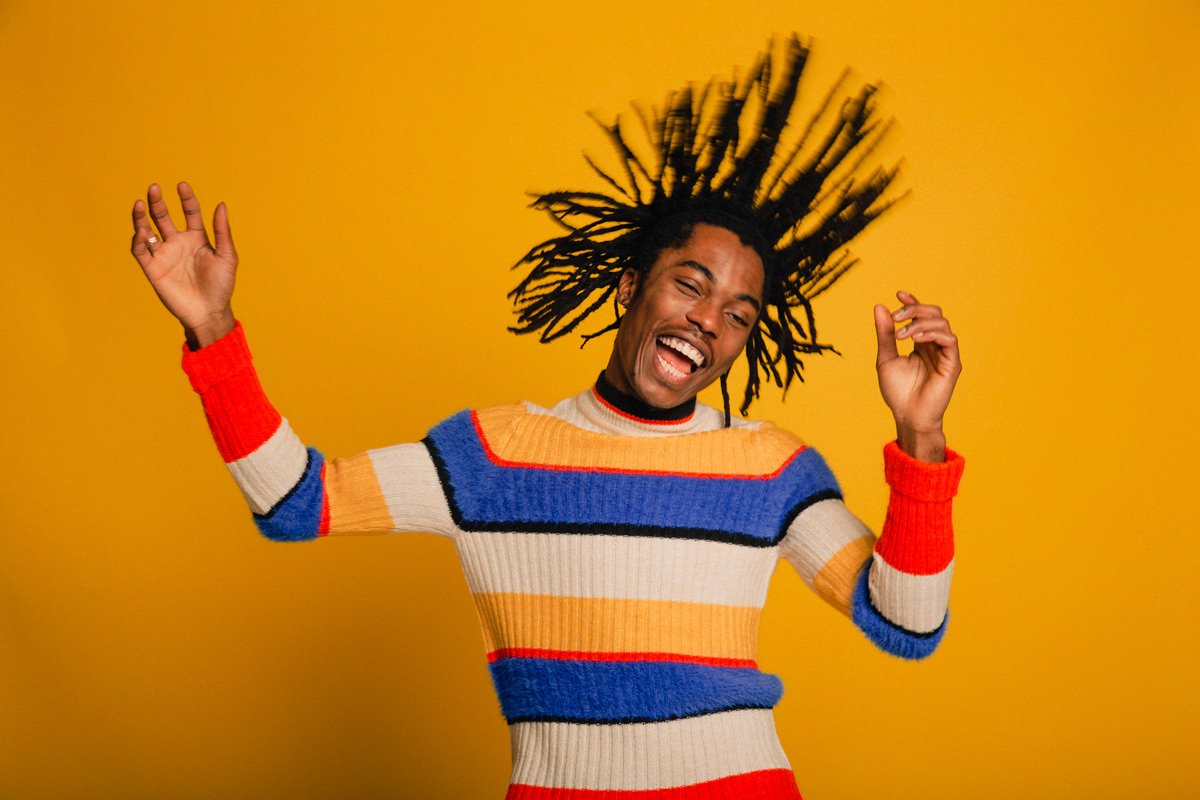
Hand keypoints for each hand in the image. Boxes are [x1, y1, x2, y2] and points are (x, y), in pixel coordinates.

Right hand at [130, 182, 236, 347]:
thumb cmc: (222, 286)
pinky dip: (138, 241)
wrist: (209, 312)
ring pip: (147, 231)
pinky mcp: (153, 269)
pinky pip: (141, 252)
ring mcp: (164, 255)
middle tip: (154, 187)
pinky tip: (142, 232)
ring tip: (139, 203)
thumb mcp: (227, 256)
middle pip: (163, 217)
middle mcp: (178, 243)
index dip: (186, 199)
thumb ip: (222, 231)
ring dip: (141, 217)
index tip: (182, 185)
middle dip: (157, 202)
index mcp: (197, 238)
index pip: (189, 212)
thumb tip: (221, 204)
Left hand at [873, 290, 961, 460]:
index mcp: (920, 343)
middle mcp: (934, 345)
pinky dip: (932, 333)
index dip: (912, 302)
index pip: (921, 315)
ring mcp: (945, 353)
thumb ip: (885, 334)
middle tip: (897, 318)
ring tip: (902, 334)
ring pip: (942, 323)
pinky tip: (915, 339)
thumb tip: (880, 307)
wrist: (907, 416)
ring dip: (920, 322)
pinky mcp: (952, 364)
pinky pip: (949, 340)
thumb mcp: (885, 358)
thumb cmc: (897, 391)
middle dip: (915, 310)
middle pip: (934, 314)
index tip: (898, 294)